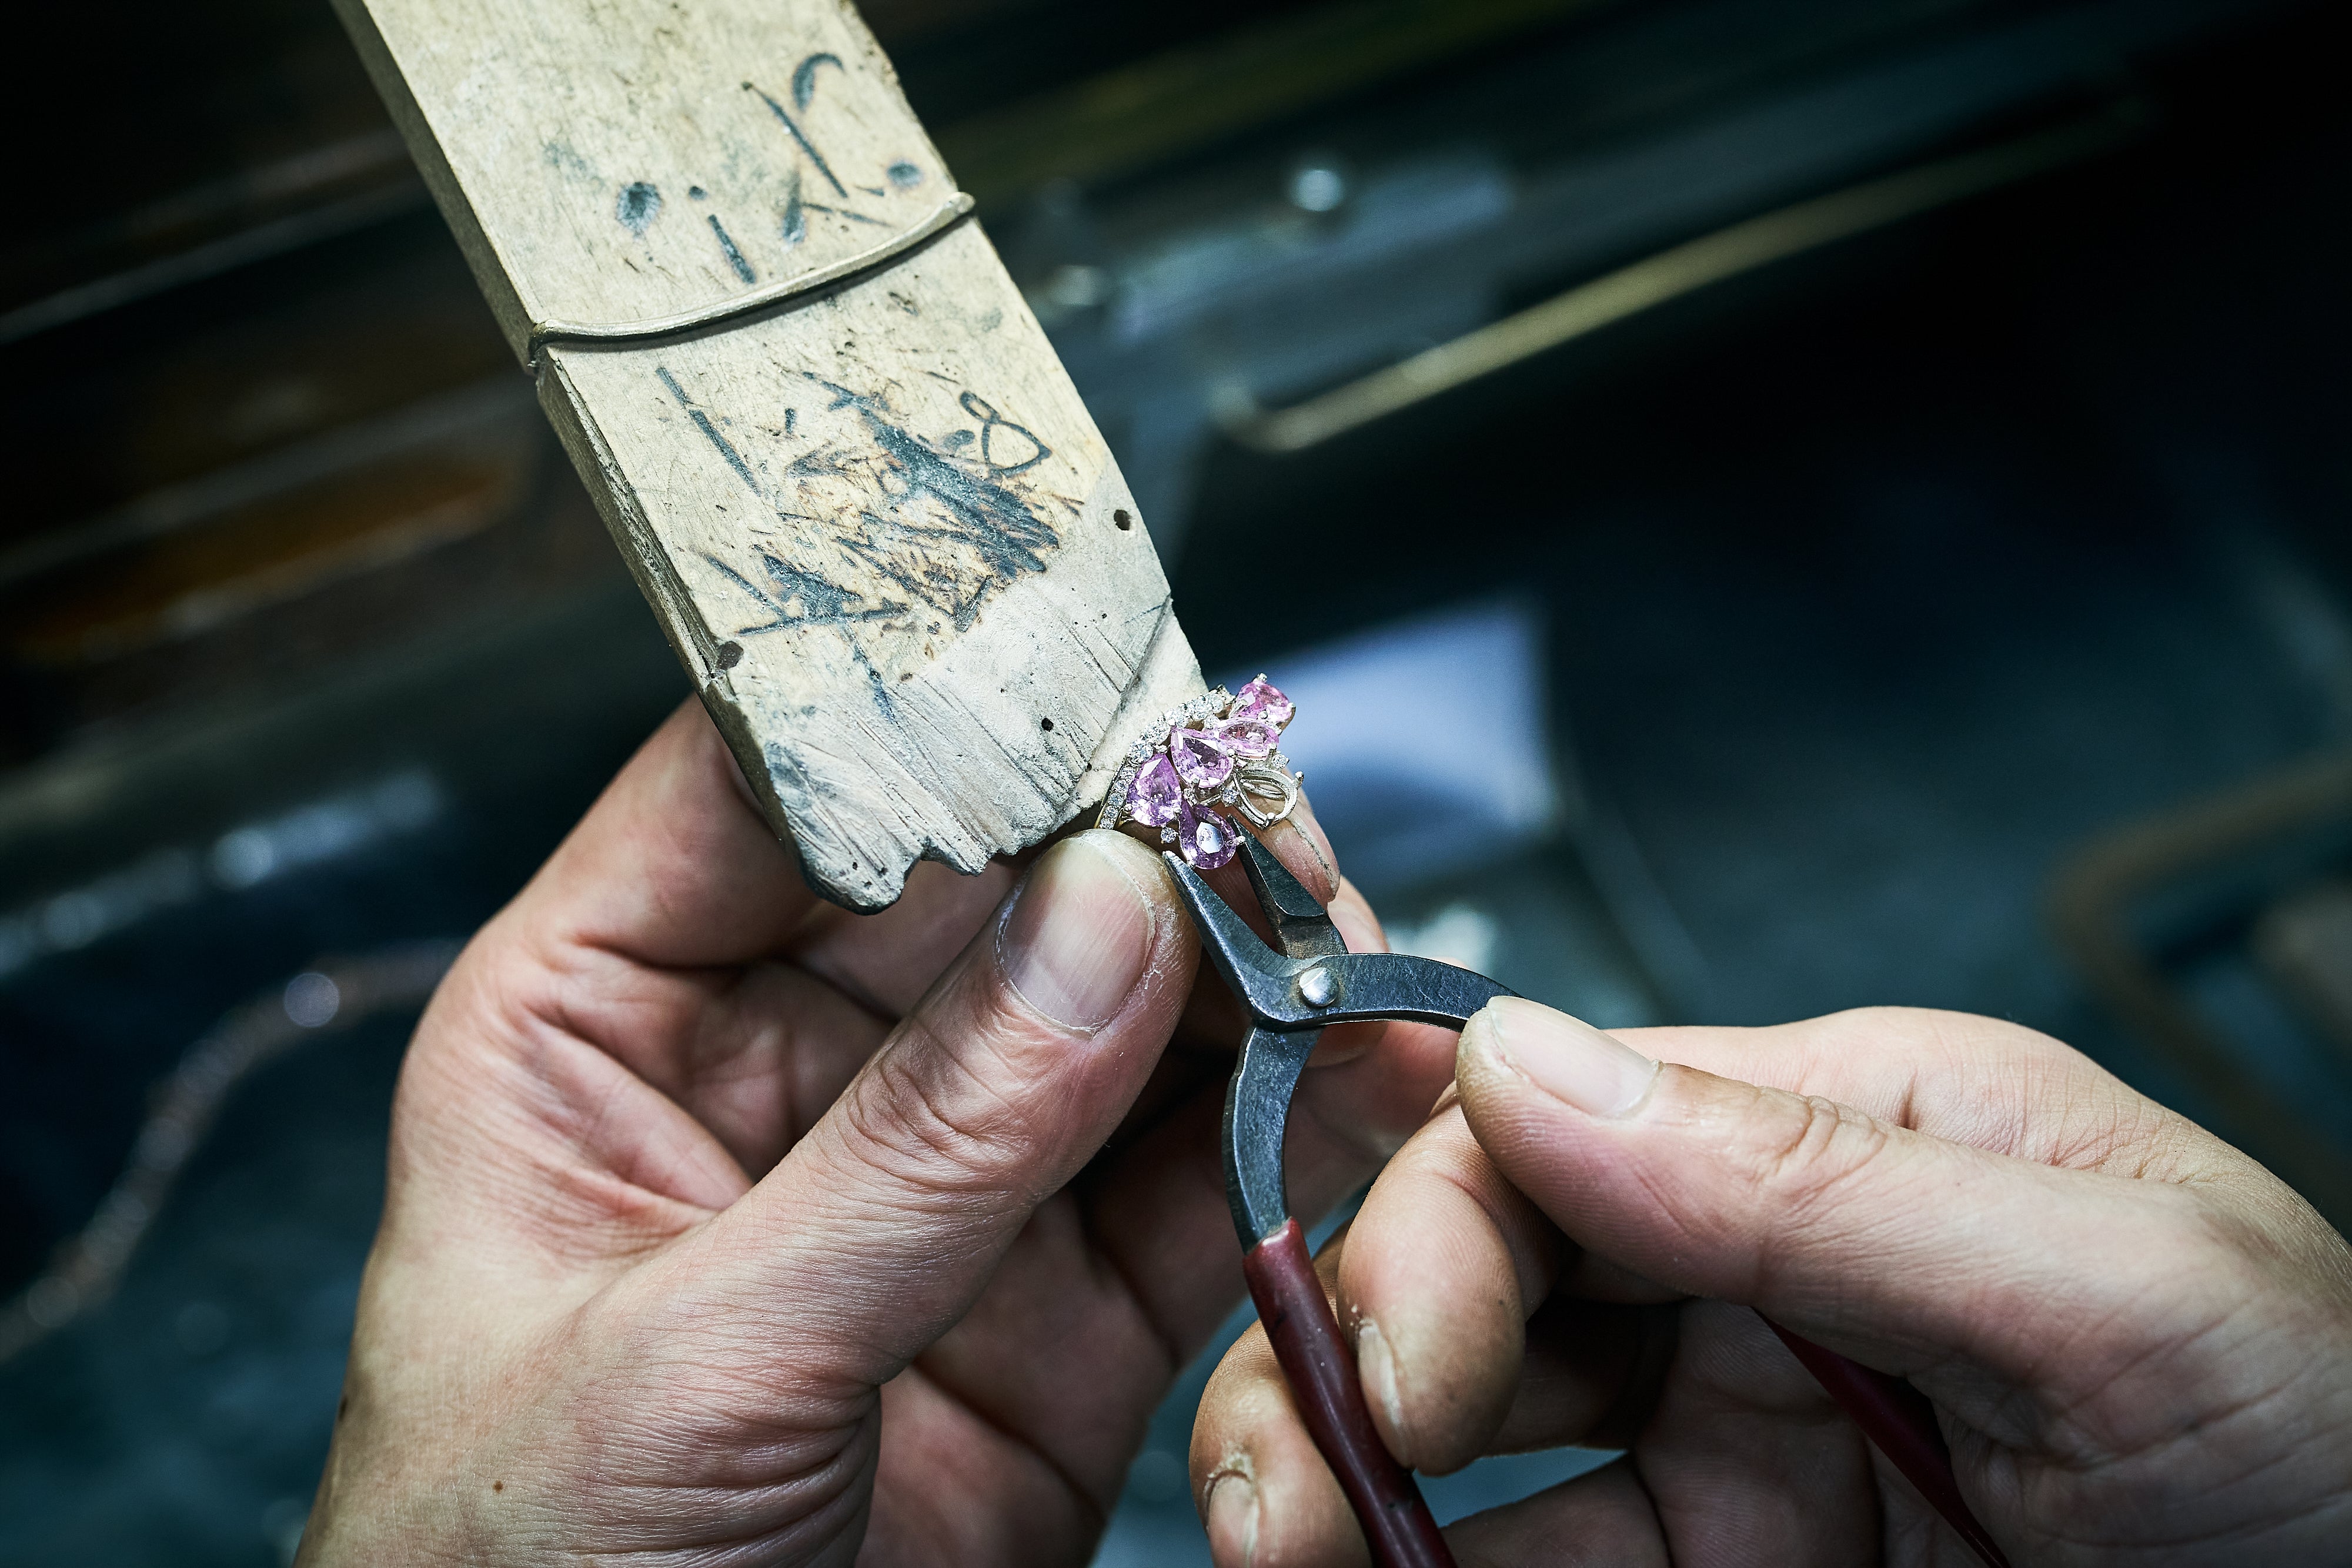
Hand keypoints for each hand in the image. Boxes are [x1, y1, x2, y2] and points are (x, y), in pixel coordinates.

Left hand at [296, 700, 1458, 1565]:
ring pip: (1110, 1016)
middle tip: (1265, 833)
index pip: (776, 784)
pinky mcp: (1049, 1309)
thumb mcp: (696, 1362)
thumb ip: (917, 1152)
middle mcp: (778, 1074)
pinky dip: (1288, 1131)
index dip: (931, 712)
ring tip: (1343, 953)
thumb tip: (1103, 925)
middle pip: (985, 882)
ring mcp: (929, 1186)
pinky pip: (1188, 1180)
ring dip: (1238, 978)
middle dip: (1135, 846)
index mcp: (600, 1023)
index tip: (1088, 679)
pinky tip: (1361, 1081)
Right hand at [1191, 1000, 2351, 1565]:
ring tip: (1276, 1554)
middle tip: (1286, 1493)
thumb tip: (1521, 1063)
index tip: (1393, 1359)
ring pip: (1460, 1435)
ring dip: (1335, 1475)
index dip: (1439, 1219)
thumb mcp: (2129, 1294)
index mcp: (1849, 1136)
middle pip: (1477, 1270)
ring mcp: (1735, 1444)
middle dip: (1347, 1352)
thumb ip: (1820, 1176)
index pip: (1564, 1123)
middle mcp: (1759, 1270)